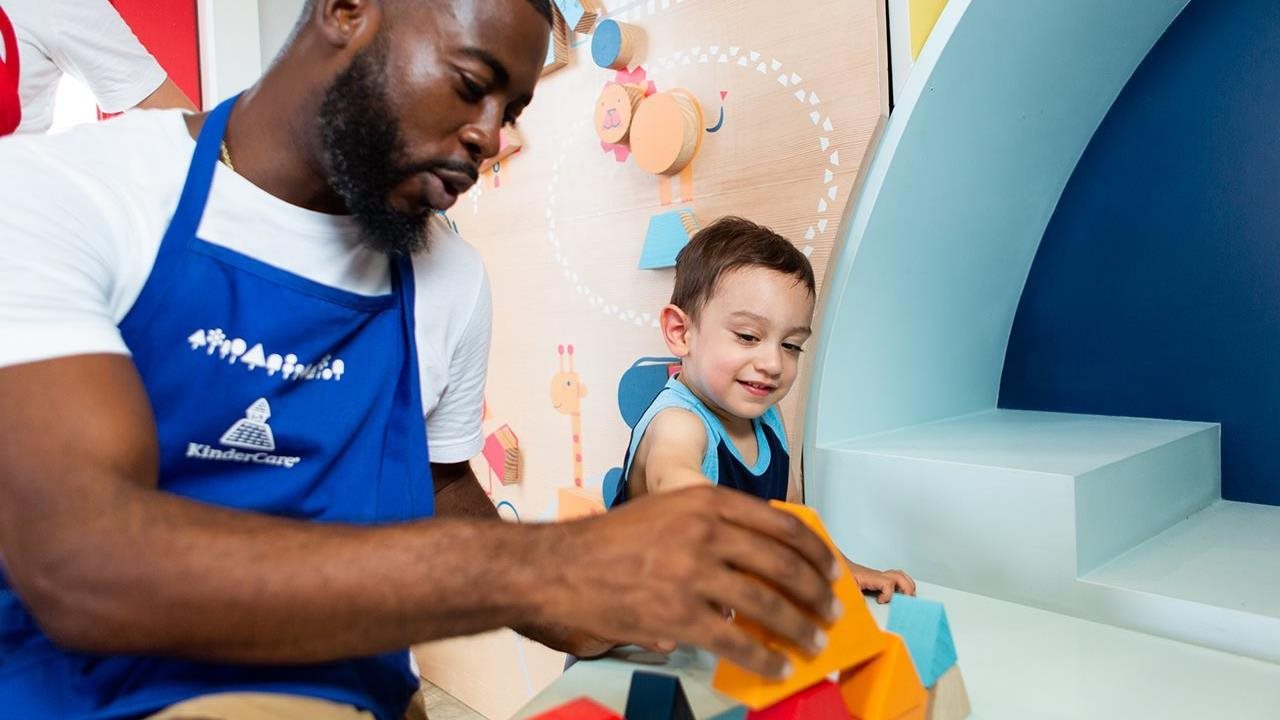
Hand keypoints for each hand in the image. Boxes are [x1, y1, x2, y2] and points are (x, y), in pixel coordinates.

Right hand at [541, 486, 840, 678]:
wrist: (560, 566)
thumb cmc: (614, 540)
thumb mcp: (669, 510)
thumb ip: (715, 525)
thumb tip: (763, 559)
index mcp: (707, 500)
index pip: (782, 525)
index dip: (815, 552)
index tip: (832, 571)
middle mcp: (706, 531)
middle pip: (783, 565)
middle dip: (816, 593)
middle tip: (831, 611)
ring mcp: (693, 574)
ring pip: (767, 605)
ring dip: (799, 629)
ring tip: (813, 643)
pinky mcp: (678, 615)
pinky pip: (736, 642)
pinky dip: (764, 658)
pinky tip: (778, 666)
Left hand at [849, 561, 915, 603]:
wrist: (844, 566)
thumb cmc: (846, 574)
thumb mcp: (849, 586)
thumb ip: (856, 595)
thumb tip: (863, 604)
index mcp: (872, 577)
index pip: (888, 583)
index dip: (887, 594)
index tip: (880, 601)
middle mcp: (879, 575)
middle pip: (899, 577)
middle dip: (907, 589)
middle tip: (906, 601)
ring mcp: (882, 576)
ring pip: (901, 575)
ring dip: (907, 585)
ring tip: (908, 596)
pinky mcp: (882, 578)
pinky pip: (897, 578)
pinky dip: (903, 584)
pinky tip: (900, 593)